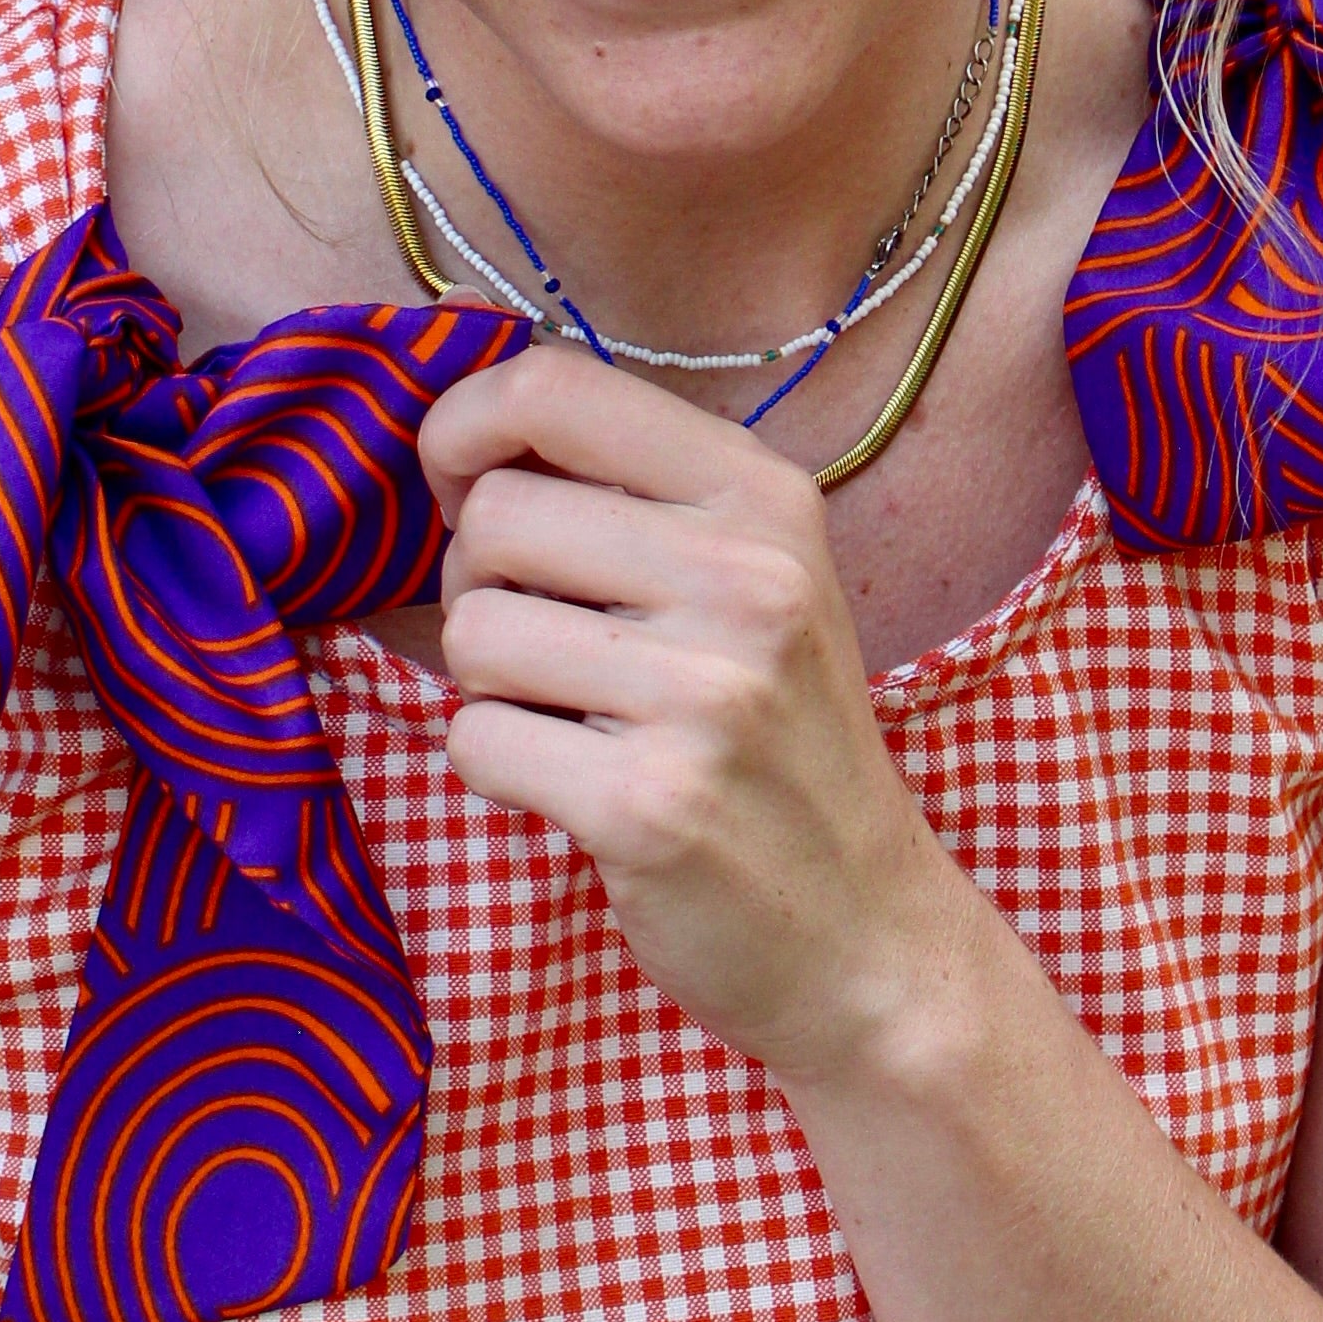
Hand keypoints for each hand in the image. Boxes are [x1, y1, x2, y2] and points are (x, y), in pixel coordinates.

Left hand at [420, 347, 959, 1091]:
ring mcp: (705, 694)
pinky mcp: (649, 805)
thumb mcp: (752, 579)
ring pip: (471, 631)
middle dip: (481, 583)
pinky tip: (575, 789)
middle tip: (549, 644)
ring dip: (490, 686)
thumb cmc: (780, 744)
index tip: (463, 488)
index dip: (463, 428)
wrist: (870, 935)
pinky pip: (476, 741)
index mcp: (764, 497)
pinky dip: (497, 770)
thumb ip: (631, 493)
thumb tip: (452, 422)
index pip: (552, 386)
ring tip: (576, 720)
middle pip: (492, 515)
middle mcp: (747, 578)